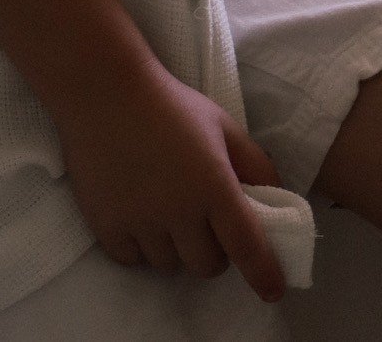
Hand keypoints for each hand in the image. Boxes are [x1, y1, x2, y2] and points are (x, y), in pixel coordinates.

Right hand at [55, 57, 286, 300]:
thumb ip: (254, 162)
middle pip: (207, 265)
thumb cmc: (171, 104)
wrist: (106, 91)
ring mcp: (142, 223)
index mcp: (214, 186)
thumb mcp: (222, 124)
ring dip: (175, 248)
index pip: (247, 245)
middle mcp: (180, 212)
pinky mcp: (108, 227)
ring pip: (169, 265)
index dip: (264, 273)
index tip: (274, 290)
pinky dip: (141, 247)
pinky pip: (133, 260)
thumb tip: (275, 196)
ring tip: (166, 213)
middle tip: (205, 225)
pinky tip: (139, 216)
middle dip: (213, 251)